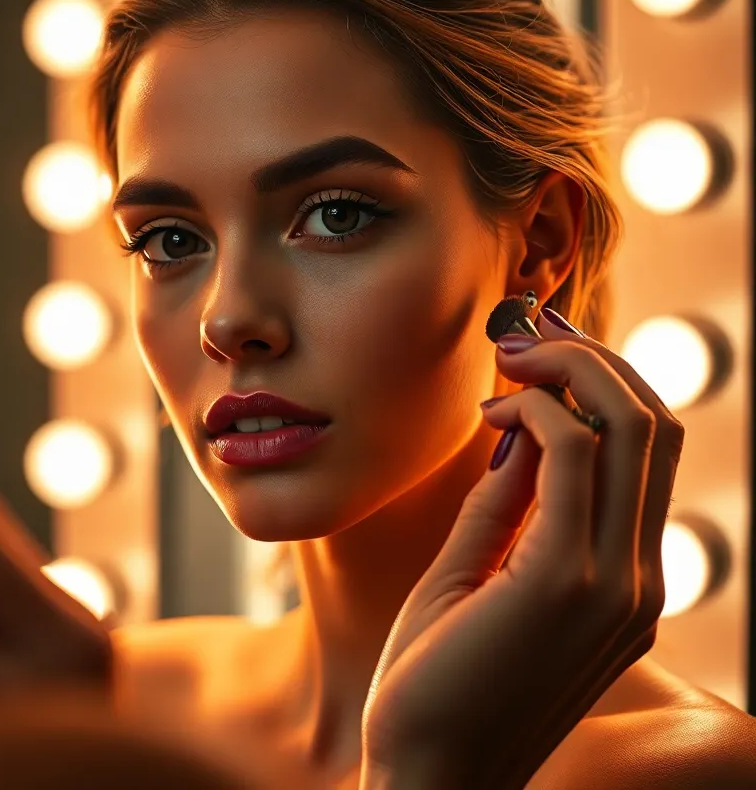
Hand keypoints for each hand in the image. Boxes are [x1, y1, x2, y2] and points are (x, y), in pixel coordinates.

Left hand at [359, 310, 681, 788]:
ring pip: (631, 428)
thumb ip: (508, 501)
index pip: (647, 452)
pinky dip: (536, 411)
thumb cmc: (437, 679)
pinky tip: (492, 412)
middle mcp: (637, 579)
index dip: (602, 382)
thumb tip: (523, 421)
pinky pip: (571, 457)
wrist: (423, 776)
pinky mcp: (566, 582)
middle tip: (525, 333)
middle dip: (593, 359)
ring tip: (508, 354)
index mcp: (623, 580)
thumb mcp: (475, 572)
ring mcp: (613, 583)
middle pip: (655, 425)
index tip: (538, 351)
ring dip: (567, 368)